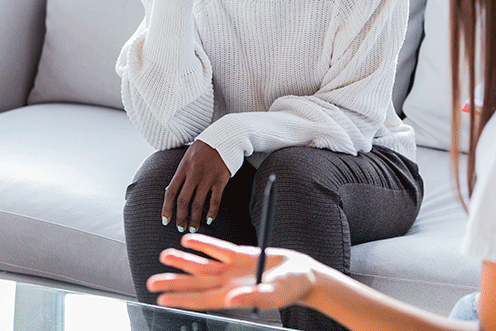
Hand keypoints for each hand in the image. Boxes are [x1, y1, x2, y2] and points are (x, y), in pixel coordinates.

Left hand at [147, 235, 315, 311]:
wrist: (301, 273)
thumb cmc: (290, 289)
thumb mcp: (273, 295)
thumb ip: (252, 296)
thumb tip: (232, 298)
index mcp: (232, 296)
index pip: (201, 298)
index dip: (181, 297)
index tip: (162, 297)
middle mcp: (228, 283)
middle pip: (196, 281)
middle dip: (173, 280)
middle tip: (151, 280)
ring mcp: (232, 268)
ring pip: (202, 264)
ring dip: (183, 260)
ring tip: (164, 256)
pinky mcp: (240, 254)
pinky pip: (217, 248)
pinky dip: (202, 243)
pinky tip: (188, 241)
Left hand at [162, 140, 230, 232]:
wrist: (224, 136)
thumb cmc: (205, 146)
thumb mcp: (188, 155)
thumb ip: (182, 172)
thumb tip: (174, 191)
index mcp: (183, 167)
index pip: (171, 191)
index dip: (167, 208)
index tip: (165, 220)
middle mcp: (194, 174)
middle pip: (184, 201)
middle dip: (180, 217)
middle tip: (180, 227)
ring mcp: (208, 177)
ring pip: (198, 203)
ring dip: (194, 219)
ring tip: (193, 228)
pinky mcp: (221, 179)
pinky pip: (215, 200)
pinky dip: (212, 212)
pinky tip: (209, 219)